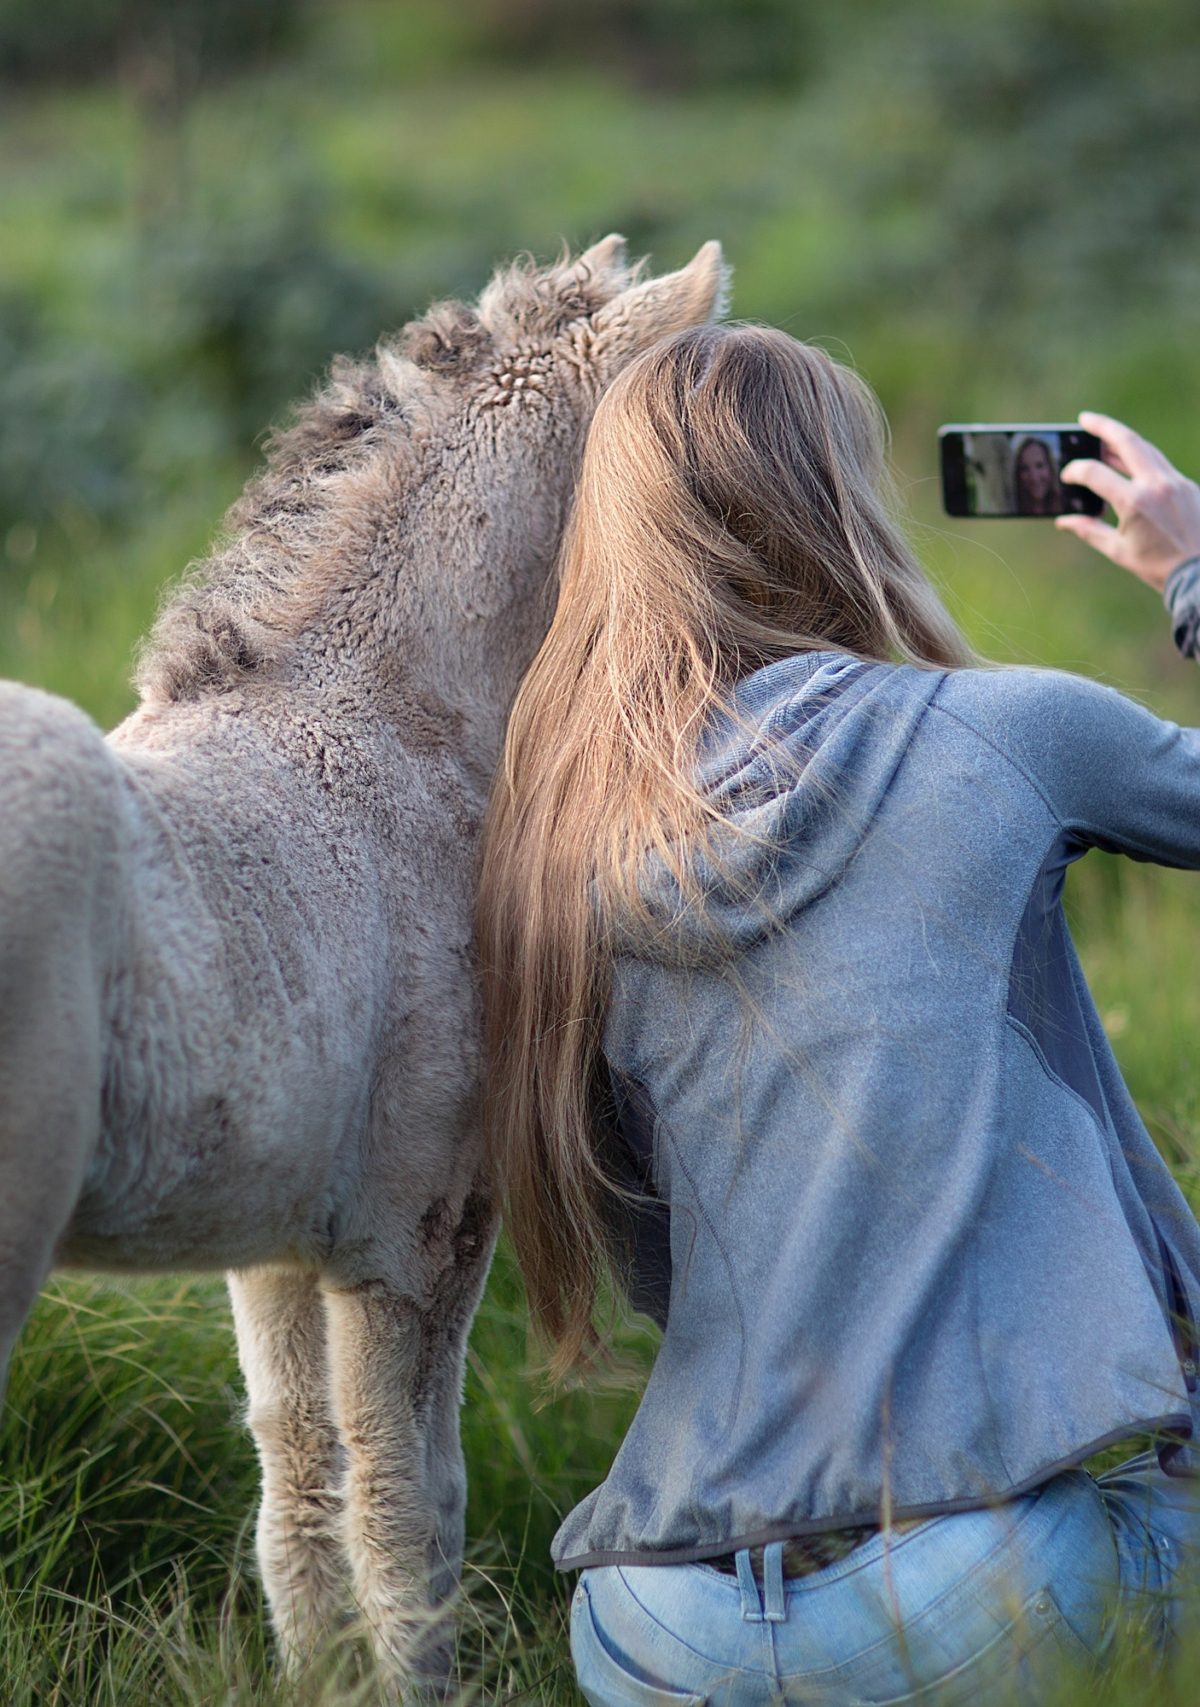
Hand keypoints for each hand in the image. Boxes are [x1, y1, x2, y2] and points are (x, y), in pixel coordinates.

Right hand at [1056, 412, 1199, 593]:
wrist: (1199, 572)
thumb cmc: (1157, 566)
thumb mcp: (1118, 551)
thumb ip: (1089, 530)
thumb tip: (1064, 521)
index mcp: (1134, 502)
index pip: (1095, 473)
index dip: (1076, 471)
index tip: (1067, 476)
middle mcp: (1156, 484)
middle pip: (1127, 442)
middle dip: (1104, 427)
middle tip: (1086, 419)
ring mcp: (1174, 481)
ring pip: (1146, 448)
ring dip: (1124, 440)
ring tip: (1106, 437)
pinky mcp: (1186, 484)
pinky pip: (1159, 463)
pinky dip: (1142, 458)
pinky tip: (1130, 462)